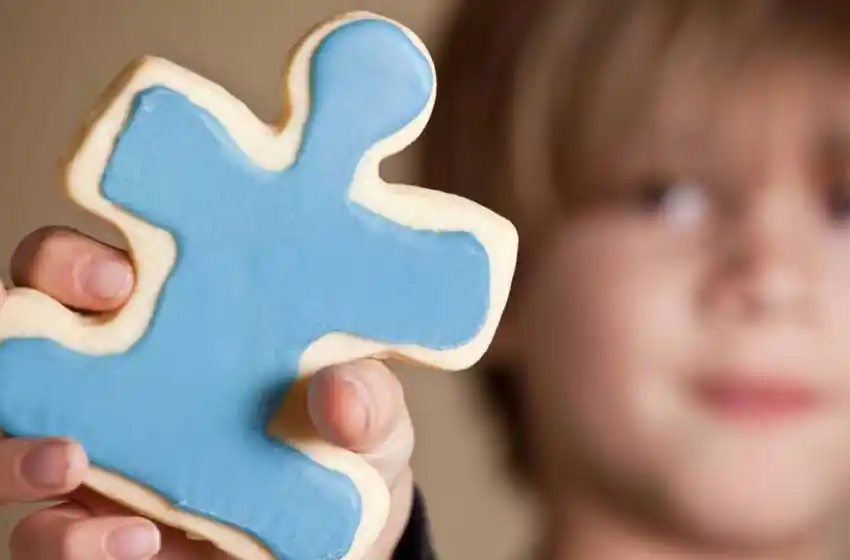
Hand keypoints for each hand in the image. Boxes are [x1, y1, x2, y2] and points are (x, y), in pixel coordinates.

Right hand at [1, 226, 415, 558]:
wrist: (341, 532)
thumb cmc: (344, 438)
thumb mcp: (370, 415)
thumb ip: (367, 399)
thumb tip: (341, 392)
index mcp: (177, 321)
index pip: (92, 266)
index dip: (75, 258)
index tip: (122, 273)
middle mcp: (120, 378)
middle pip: (27, 327)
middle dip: (30, 315)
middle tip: (91, 331)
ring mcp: (100, 453)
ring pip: (10, 434)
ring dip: (16, 448)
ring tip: (70, 460)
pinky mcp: (98, 531)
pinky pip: (45, 535)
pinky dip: (70, 540)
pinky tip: (135, 542)